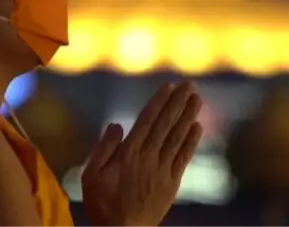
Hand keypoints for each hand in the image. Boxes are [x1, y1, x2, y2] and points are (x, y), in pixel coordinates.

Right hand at [81, 82, 202, 226]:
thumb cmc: (102, 204)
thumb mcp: (91, 176)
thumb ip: (103, 149)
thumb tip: (117, 125)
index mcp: (128, 153)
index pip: (147, 120)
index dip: (159, 102)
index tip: (169, 86)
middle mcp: (148, 157)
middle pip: (166, 124)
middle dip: (178, 102)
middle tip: (189, 84)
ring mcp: (162, 170)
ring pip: (177, 137)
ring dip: (188, 116)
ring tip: (197, 98)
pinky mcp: (171, 183)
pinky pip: (184, 157)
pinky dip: (191, 141)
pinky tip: (197, 127)